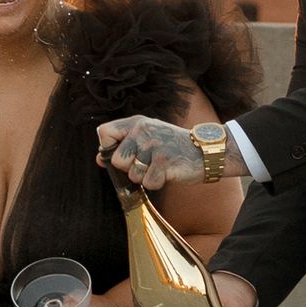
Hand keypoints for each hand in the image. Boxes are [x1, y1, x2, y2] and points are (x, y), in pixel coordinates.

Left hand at [96, 113, 247, 191]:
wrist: (206, 151)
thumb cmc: (174, 146)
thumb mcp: (148, 137)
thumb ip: (123, 144)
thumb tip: (99, 158)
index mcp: (137, 122)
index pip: (104, 132)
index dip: (108, 148)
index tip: (123, 155)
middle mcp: (143, 130)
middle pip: (117, 159)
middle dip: (130, 168)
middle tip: (148, 163)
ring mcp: (154, 146)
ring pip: (132, 174)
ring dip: (145, 177)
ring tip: (160, 166)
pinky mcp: (164, 162)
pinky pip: (148, 183)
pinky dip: (158, 183)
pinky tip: (168, 173)